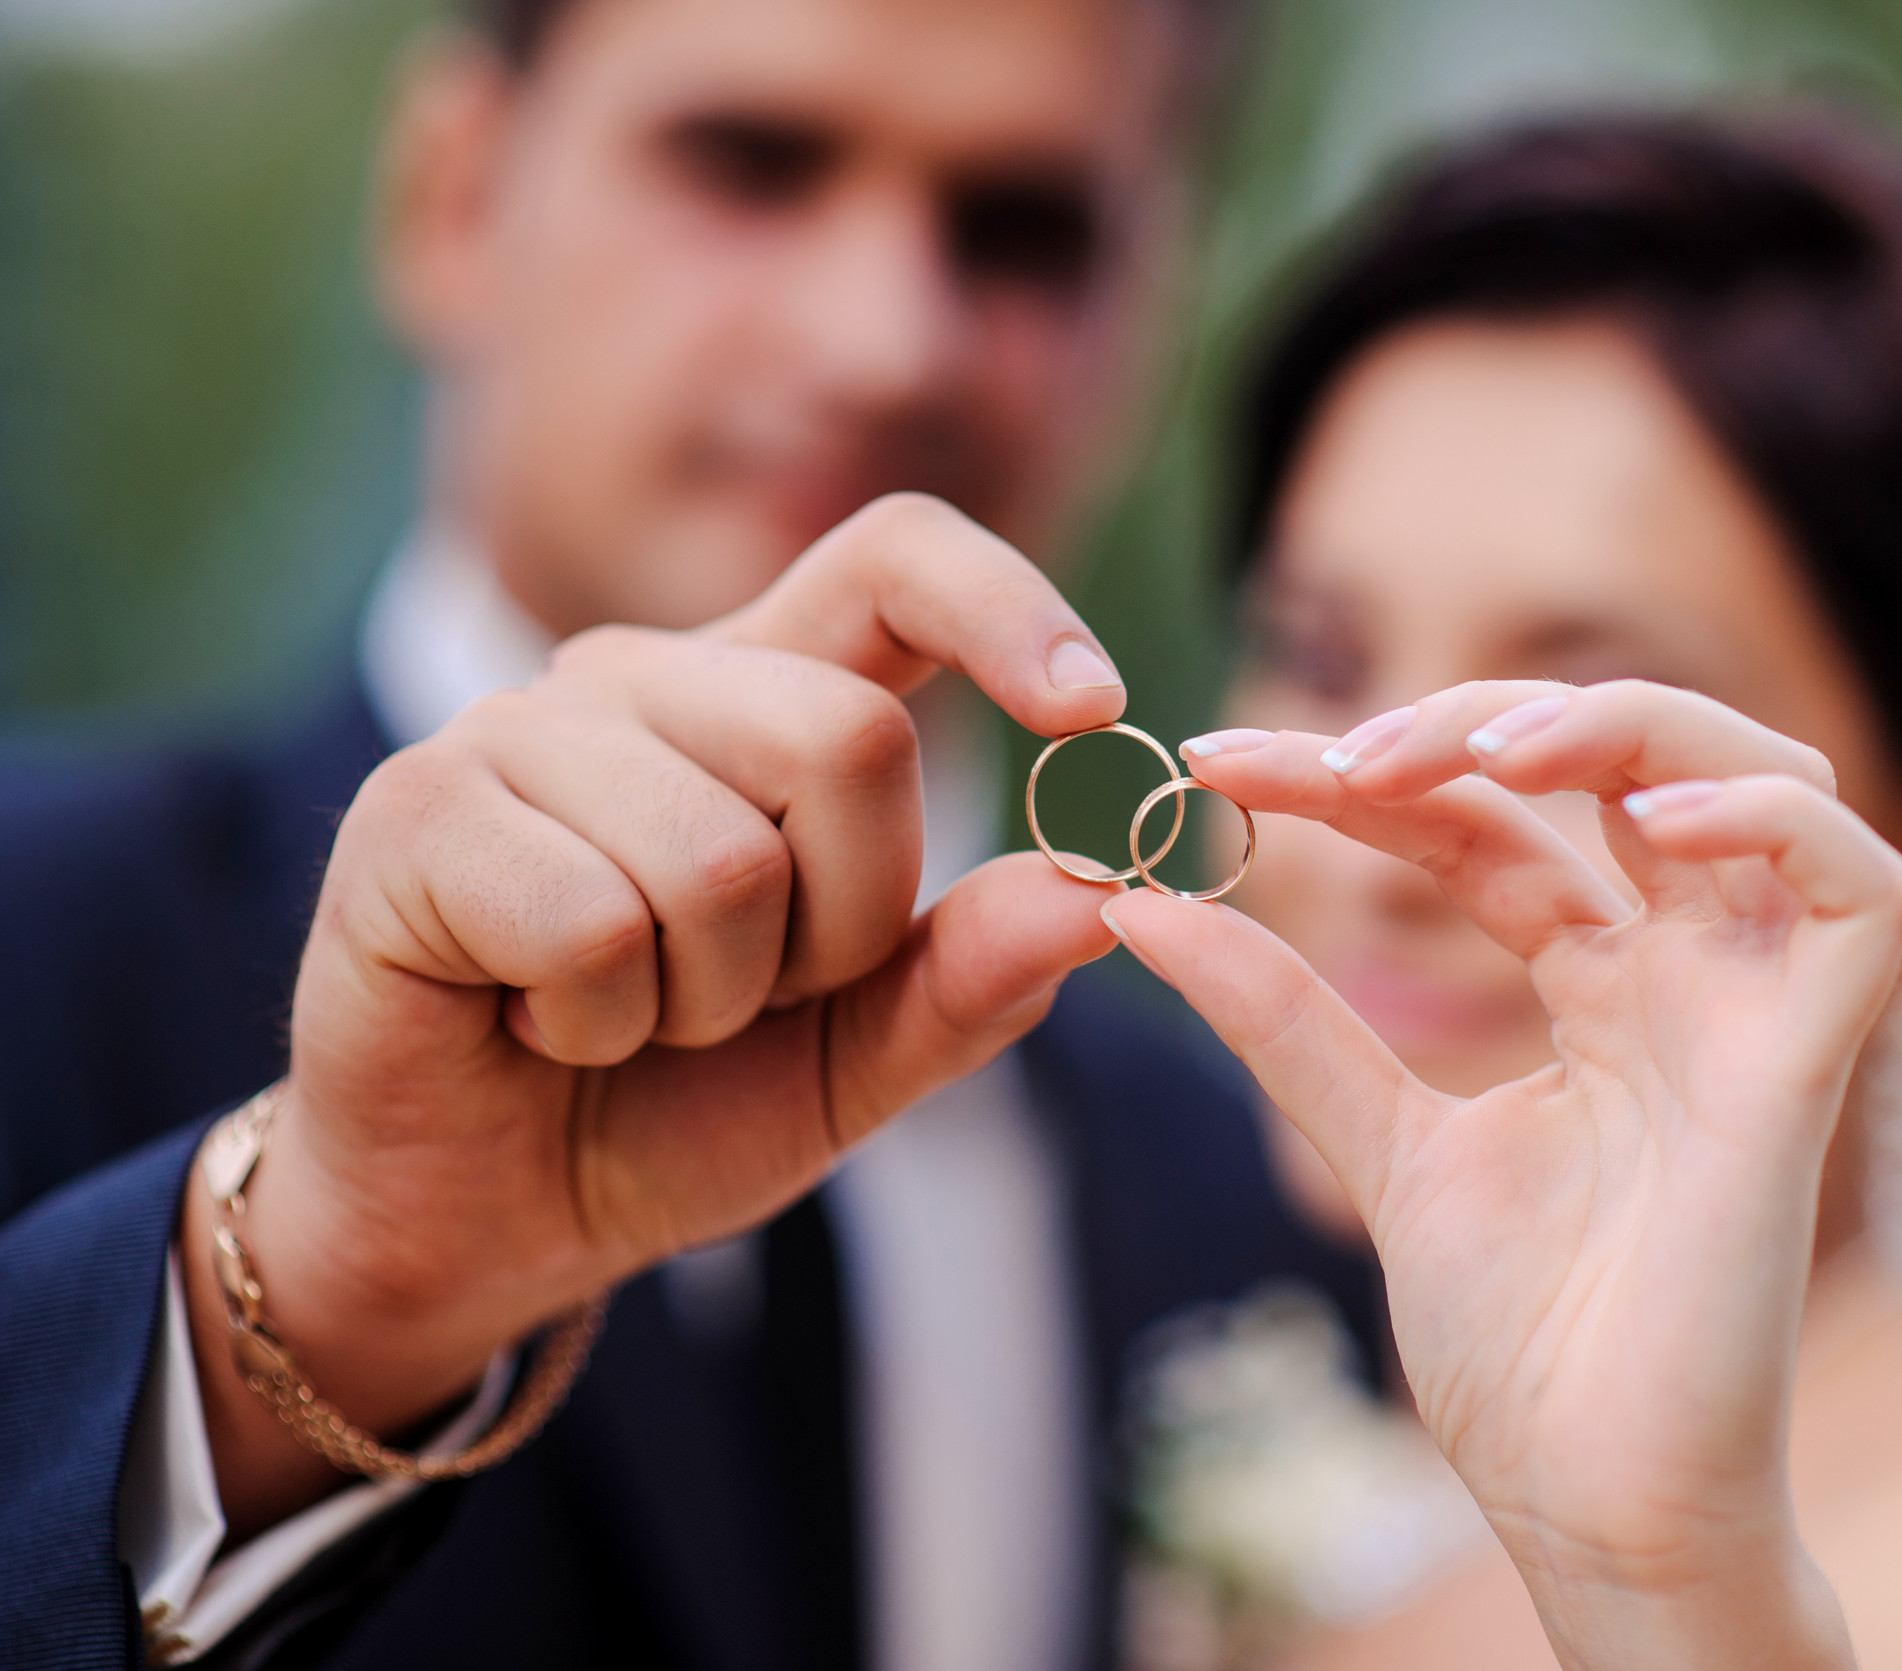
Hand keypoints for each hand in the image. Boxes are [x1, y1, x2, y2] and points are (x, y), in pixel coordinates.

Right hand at [186, 495, 1128, 1533]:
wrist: (480, 1215)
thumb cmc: (669, 1108)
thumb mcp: (856, 1059)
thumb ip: (972, 976)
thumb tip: (1100, 893)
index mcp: (766, 698)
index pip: (896, 559)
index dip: (1006, 606)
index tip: (1095, 708)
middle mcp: (643, 678)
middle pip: (851, 737)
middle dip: (843, 927)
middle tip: (748, 998)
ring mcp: (516, 728)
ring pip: (724, 856)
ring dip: (708, 999)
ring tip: (629, 1017)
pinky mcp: (414, 810)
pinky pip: (595, 926)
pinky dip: (599, 1024)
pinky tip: (540, 1025)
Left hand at [1106, 680, 1901, 1670]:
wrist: (1591, 1508)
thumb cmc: (1520, 1353)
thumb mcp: (1375, 1147)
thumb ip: (1285, 1024)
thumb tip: (1139, 907)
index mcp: (1601, 991)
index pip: (1490, 823)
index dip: (1367, 775)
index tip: (1221, 764)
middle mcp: (1689, 980)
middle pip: (1627, 765)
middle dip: (1485, 724)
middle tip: (1342, 755)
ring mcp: (1756, 1014)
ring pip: (1766, 779)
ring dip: (1627, 729)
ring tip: (1482, 753)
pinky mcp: (1812, 1068)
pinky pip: (1862, 889)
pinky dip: (1768, 818)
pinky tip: (1641, 817)